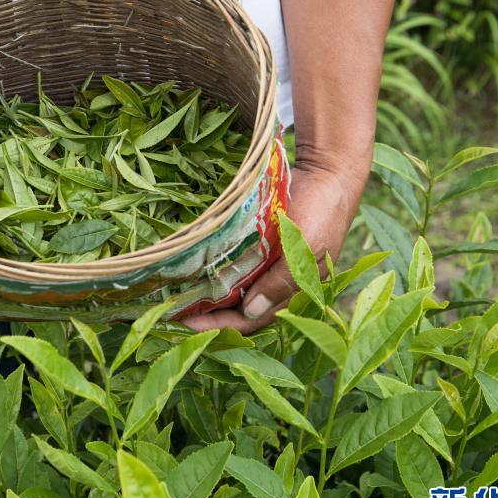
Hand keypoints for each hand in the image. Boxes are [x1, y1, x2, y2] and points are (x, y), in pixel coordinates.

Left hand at [181, 155, 367, 332]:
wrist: (328, 171)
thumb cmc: (323, 212)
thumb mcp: (305, 249)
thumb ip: (281, 282)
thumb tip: (251, 312)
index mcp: (291, 291)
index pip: (249, 320)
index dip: (216, 325)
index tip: (182, 323)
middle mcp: (275, 282)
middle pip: (235, 309)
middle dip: (205, 314)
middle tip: (169, 312)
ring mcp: (266, 263)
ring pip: (231, 288)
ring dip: (205, 294)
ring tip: (174, 294)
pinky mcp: (258, 244)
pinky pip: (232, 263)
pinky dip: (212, 269)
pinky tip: (190, 268)